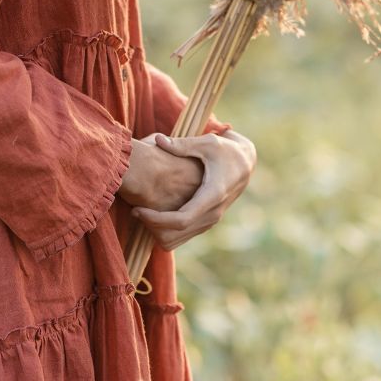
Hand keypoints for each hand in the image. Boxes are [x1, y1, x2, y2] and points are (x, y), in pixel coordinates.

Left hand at [130, 129, 255, 251]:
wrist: (246, 163)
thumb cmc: (225, 150)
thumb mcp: (207, 143)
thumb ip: (182, 145)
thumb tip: (158, 140)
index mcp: (212, 195)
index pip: (181, 220)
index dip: (156, 219)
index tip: (138, 209)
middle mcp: (212, 213)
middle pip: (176, 234)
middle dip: (152, 226)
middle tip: (135, 210)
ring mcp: (210, 220)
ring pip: (178, 240)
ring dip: (157, 231)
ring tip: (141, 212)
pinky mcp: (206, 221)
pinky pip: (182, 236)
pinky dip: (165, 231)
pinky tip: (154, 213)